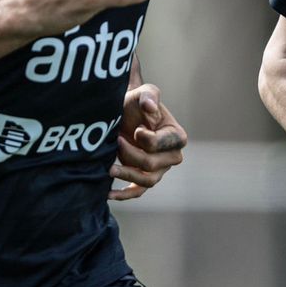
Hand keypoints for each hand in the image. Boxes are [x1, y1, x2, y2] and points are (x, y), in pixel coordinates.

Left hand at [109, 83, 186, 200]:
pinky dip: (124, 194)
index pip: (161, 145)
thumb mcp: (143, 92)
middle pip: (152, 165)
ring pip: (145, 181)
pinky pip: (138, 191)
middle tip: (116, 141)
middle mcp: (172, 156)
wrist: (123, 112)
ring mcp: (159, 169)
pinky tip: (108, 194)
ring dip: (126, 174)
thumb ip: (149, 95)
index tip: (135, 129)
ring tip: (109, 168)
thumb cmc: (136, 102)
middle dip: (131, 155)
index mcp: (177, 136)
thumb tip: (150, 108)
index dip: (145, 139)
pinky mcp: (144, 178)